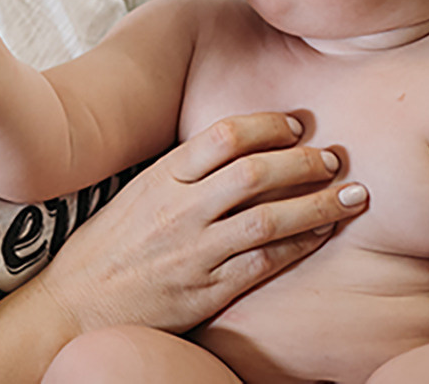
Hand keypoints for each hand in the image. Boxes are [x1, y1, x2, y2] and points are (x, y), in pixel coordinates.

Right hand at [31, 112, 364, 335]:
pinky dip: (300, 246)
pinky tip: (322, 235)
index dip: (267, 125)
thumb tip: (233, 151)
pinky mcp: (207, 290)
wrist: (76, 303)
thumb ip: (181, 175)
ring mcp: (194, 251)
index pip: (222, 136)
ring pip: (269, 219)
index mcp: (160, 178)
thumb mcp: (135, 195)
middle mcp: (178, 210)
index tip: (295, 125)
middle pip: (254, 173)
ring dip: (318, 204)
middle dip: (303, 162)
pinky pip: (265, 263)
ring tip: (352, 196)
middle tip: (333, 158)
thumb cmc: (106, 247)